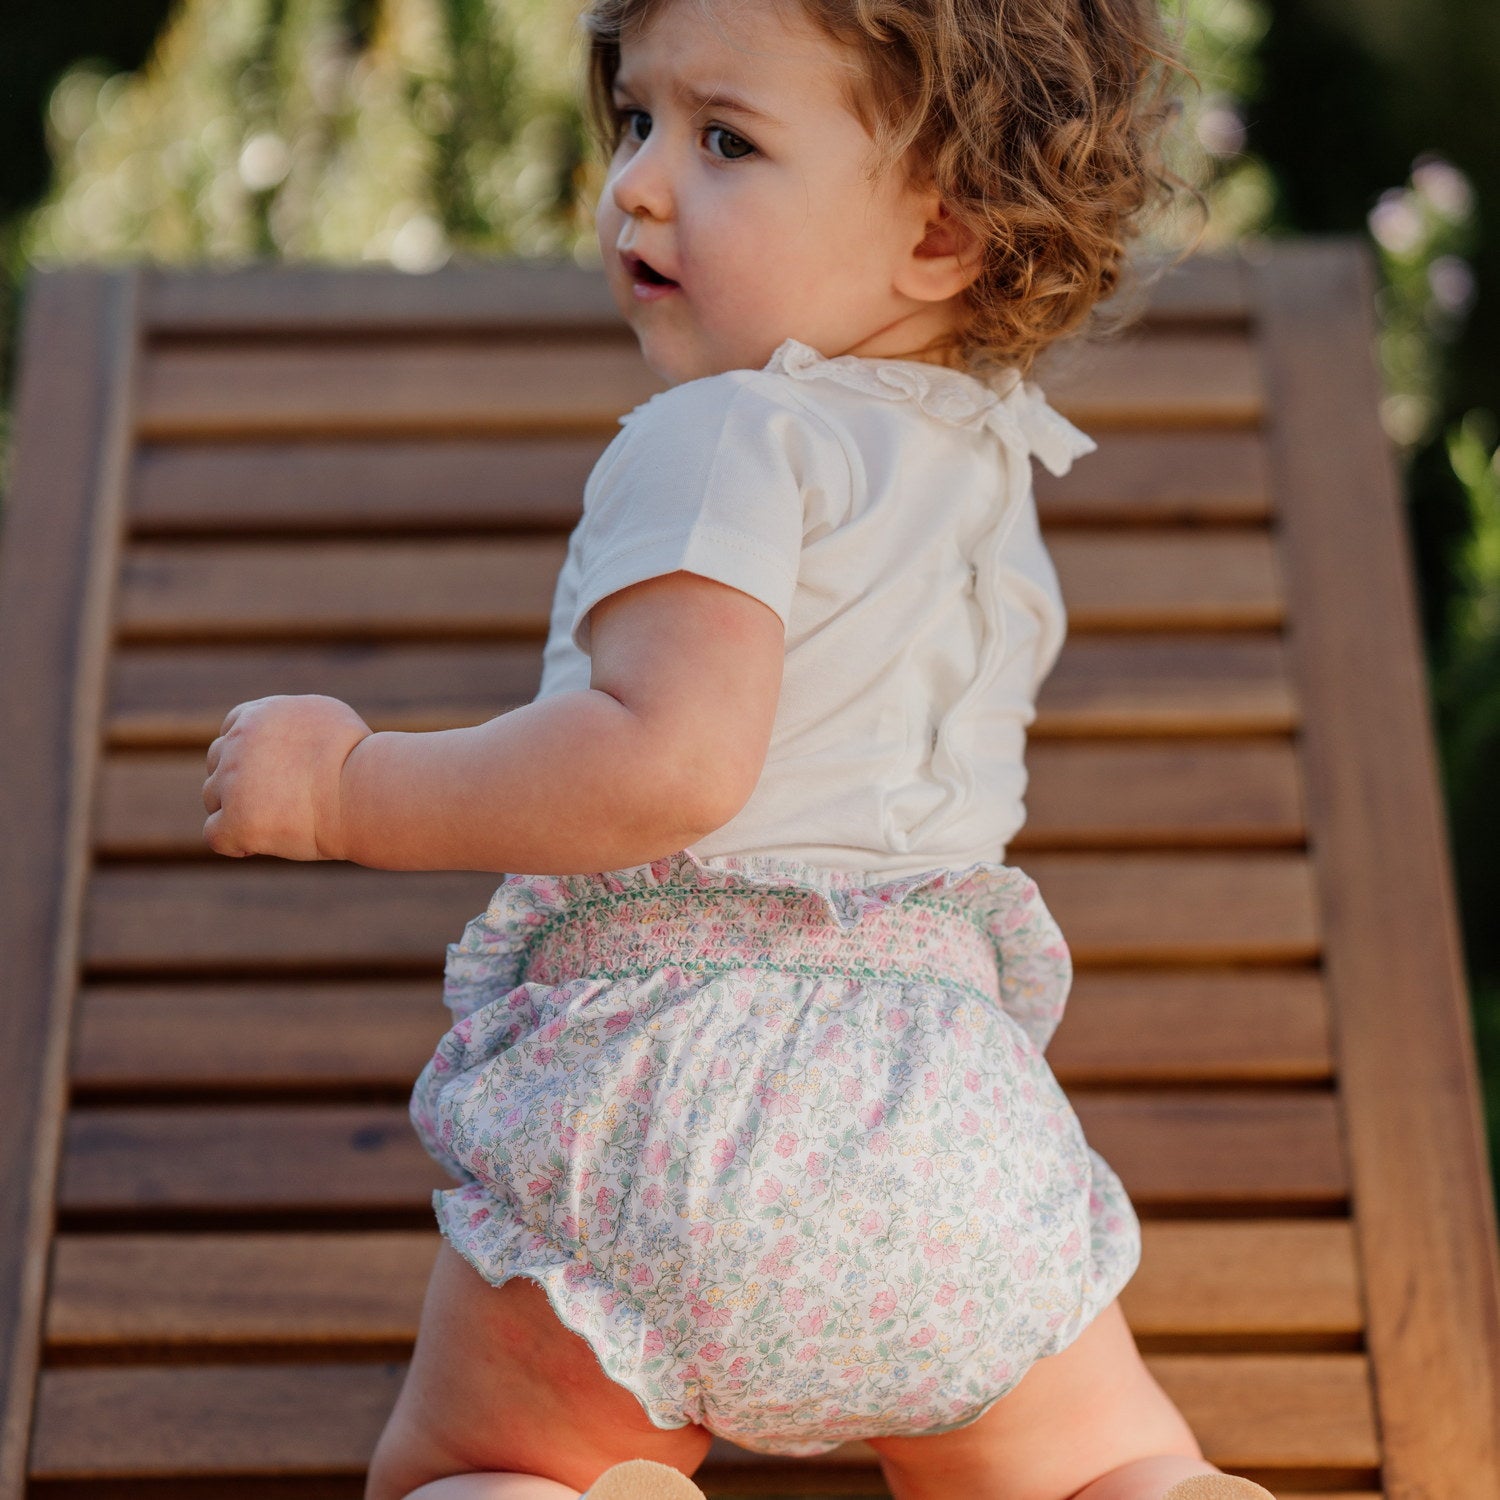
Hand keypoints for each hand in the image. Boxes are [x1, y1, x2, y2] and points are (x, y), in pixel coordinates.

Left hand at [202, 695, 373, 860]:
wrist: (366, 791)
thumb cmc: (359, 759)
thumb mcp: (327, 718)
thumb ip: (293, 724)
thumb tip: (287, 736)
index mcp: (258, 715)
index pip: (230, 732)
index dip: (247, 755)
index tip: (269, 773)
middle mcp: (237, 743)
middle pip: (217, 764)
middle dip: (241, 782)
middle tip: (279, 801)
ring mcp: (232, 782)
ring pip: (213, 798)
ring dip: (239, 810)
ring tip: (279, 821)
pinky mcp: (236, 820)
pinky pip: (216, 835)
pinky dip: (236, 842)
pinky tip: (262, 844)